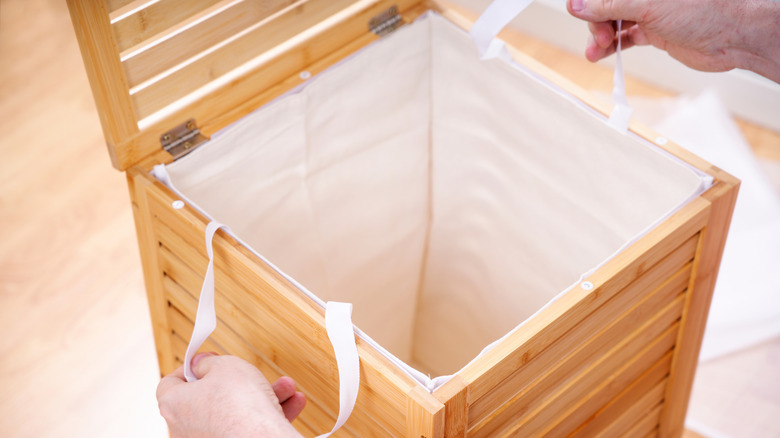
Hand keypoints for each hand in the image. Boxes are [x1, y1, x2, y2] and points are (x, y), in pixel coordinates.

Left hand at [156, 352, 305, 437]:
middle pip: (210, 397)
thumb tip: (201, 364)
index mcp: (174, 405)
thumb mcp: (225, 366)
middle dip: (240, 382)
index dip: (191, 367)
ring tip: (284, 387)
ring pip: (234, 413)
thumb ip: (209, 362)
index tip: (209, 360)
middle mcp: (186, 428)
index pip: (171, 383)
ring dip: (262, 396)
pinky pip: (247, 429)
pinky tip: (290, 403)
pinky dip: (266, 416)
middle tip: (252, 373)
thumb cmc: (239, 405)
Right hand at [566, 0, 779, 83]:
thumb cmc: (704, 10)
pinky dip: (611, 46)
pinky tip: (602, 54)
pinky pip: (624, 36)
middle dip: (596, 21)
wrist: (732, 36)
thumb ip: (609, 5)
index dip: (587, 1)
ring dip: (600, 37)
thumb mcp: (648, 6)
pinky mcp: (653, 30)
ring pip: (612, 22)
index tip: (577, 12)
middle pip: (604, 5)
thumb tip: (577, 5)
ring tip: (596, 51)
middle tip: (600, 37)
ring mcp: (649, 10)